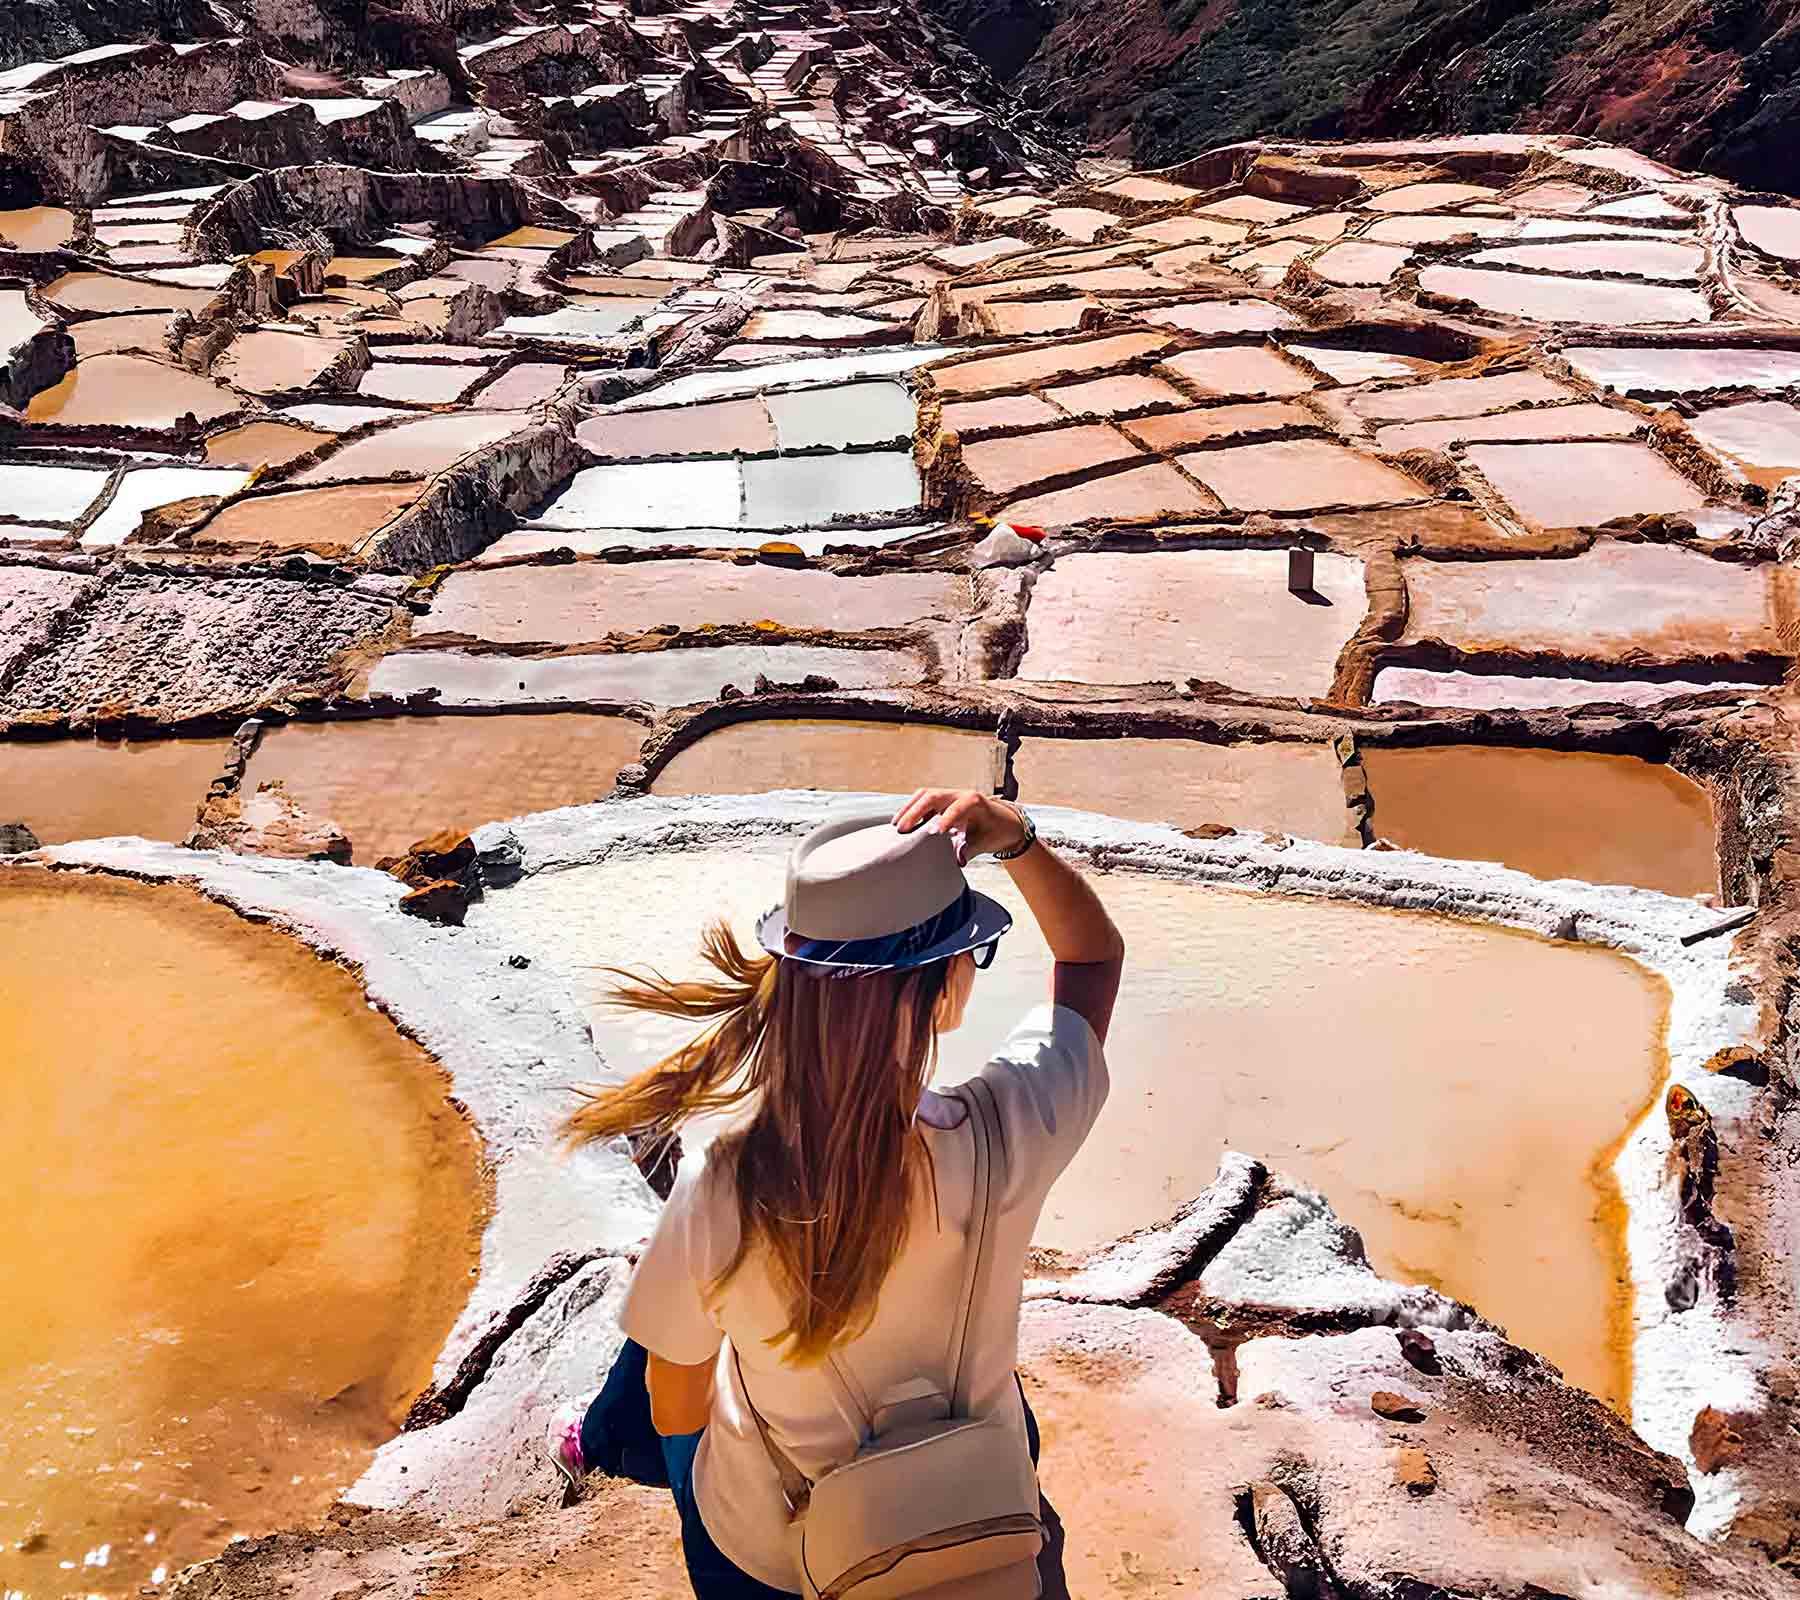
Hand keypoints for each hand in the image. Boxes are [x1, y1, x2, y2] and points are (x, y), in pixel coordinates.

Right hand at [893, 789, 1026, 863]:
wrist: (1004, 823)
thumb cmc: (997, 830)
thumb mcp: (987, 842)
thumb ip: (971, 849)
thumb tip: (957, 860)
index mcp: (974, 801)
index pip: (957, 807)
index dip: (946, 819)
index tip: (935, 832)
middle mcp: (959, 794)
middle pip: (933, 796)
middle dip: (916, 811)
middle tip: (902, 828)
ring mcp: (949, 796)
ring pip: (924, 795)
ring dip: (909, 808)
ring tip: (896, 824)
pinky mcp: (941, 802)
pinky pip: (923, 801)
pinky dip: (911, 809)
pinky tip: (901, 822)